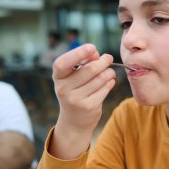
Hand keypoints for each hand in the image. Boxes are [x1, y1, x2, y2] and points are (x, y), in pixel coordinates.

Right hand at [50, 44, 115, 158]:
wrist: (74, 121)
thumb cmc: (76, 92)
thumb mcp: (74, 77)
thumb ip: (84, 63)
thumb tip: (96, 53)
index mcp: (58, 77)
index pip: (62, 63)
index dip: (78, 53)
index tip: (92, 47)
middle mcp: (63, 89)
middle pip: (89, 69)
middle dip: (103, 61)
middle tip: (109, 58)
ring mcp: (75, 99)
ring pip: (100, 79)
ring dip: (109, 72)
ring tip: (110, 72)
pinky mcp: (88, 107)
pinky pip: (105, 89)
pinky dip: (110, 83)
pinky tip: (109, 82)